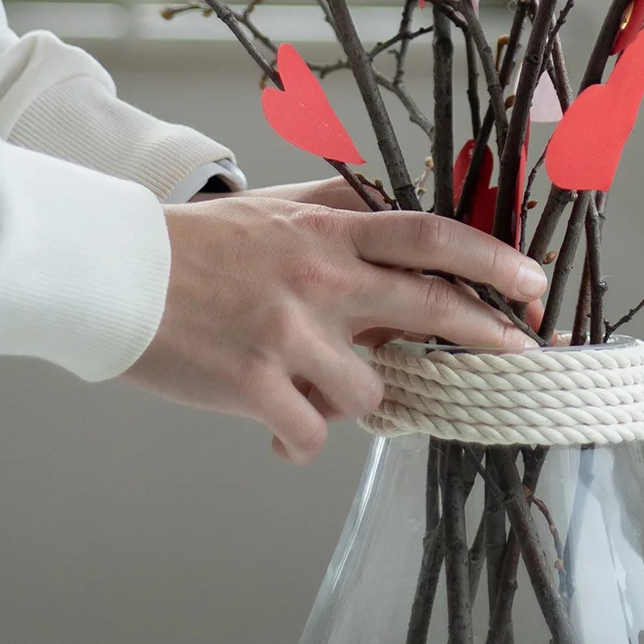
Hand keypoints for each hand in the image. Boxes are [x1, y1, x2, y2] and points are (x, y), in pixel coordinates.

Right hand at [125, 195, 546, 464]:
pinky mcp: (253, 383)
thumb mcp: (273, 208)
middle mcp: (319, 277)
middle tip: (522, 351)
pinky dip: (300, 440)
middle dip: (488, 333)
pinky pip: (311, 434)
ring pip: (370, 390)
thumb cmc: (194, 245)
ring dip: (355, 400)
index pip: (429, 236)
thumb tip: (397, 203)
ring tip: (314, 391)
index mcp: (326, 231)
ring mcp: (289, 332)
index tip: (532, 282)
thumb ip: (337, 206)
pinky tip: (277, 431)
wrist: (111, 274)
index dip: (491, 259)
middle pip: (428, 306)